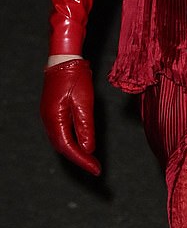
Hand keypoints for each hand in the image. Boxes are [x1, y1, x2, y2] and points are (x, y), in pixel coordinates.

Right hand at [41, 58, 100, 175]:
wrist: (64, 58)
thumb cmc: (75, 76)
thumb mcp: (84, 101)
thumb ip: (86, 126)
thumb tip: (88, 149)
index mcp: (54, 120)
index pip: (68, 148)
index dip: (83, 161)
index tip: (97, 170)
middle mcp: (48, 121)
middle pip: (63, 147)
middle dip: (80, 159)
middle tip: (96, 167)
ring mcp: (49, 116)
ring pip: (62, 140)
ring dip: (76, 151)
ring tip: (91, 159)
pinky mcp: (53, 111)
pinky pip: (62, 132)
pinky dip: (73, 140)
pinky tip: (82, 142)